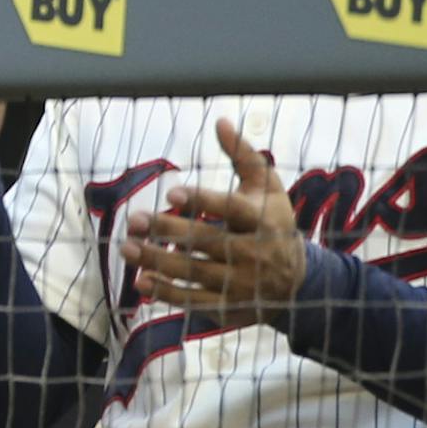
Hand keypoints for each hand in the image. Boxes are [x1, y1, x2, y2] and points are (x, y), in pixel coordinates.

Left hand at [123, 118, 308, 326]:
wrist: (299, 281)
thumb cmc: (273, 221)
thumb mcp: (267, 186)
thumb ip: (243, 155)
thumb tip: (220, 120)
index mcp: (262, 220)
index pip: (231, 209)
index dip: (203, 202)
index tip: (171, 194)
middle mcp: (254, 253)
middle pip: (207, 241)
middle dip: (168, 231)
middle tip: (134, 219)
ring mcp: (241, 283)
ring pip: (196, 272)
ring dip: (159, 261)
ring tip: (127, 247)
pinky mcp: (231, 307)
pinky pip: (196, 302)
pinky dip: (168, 294)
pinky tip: (141, 281)